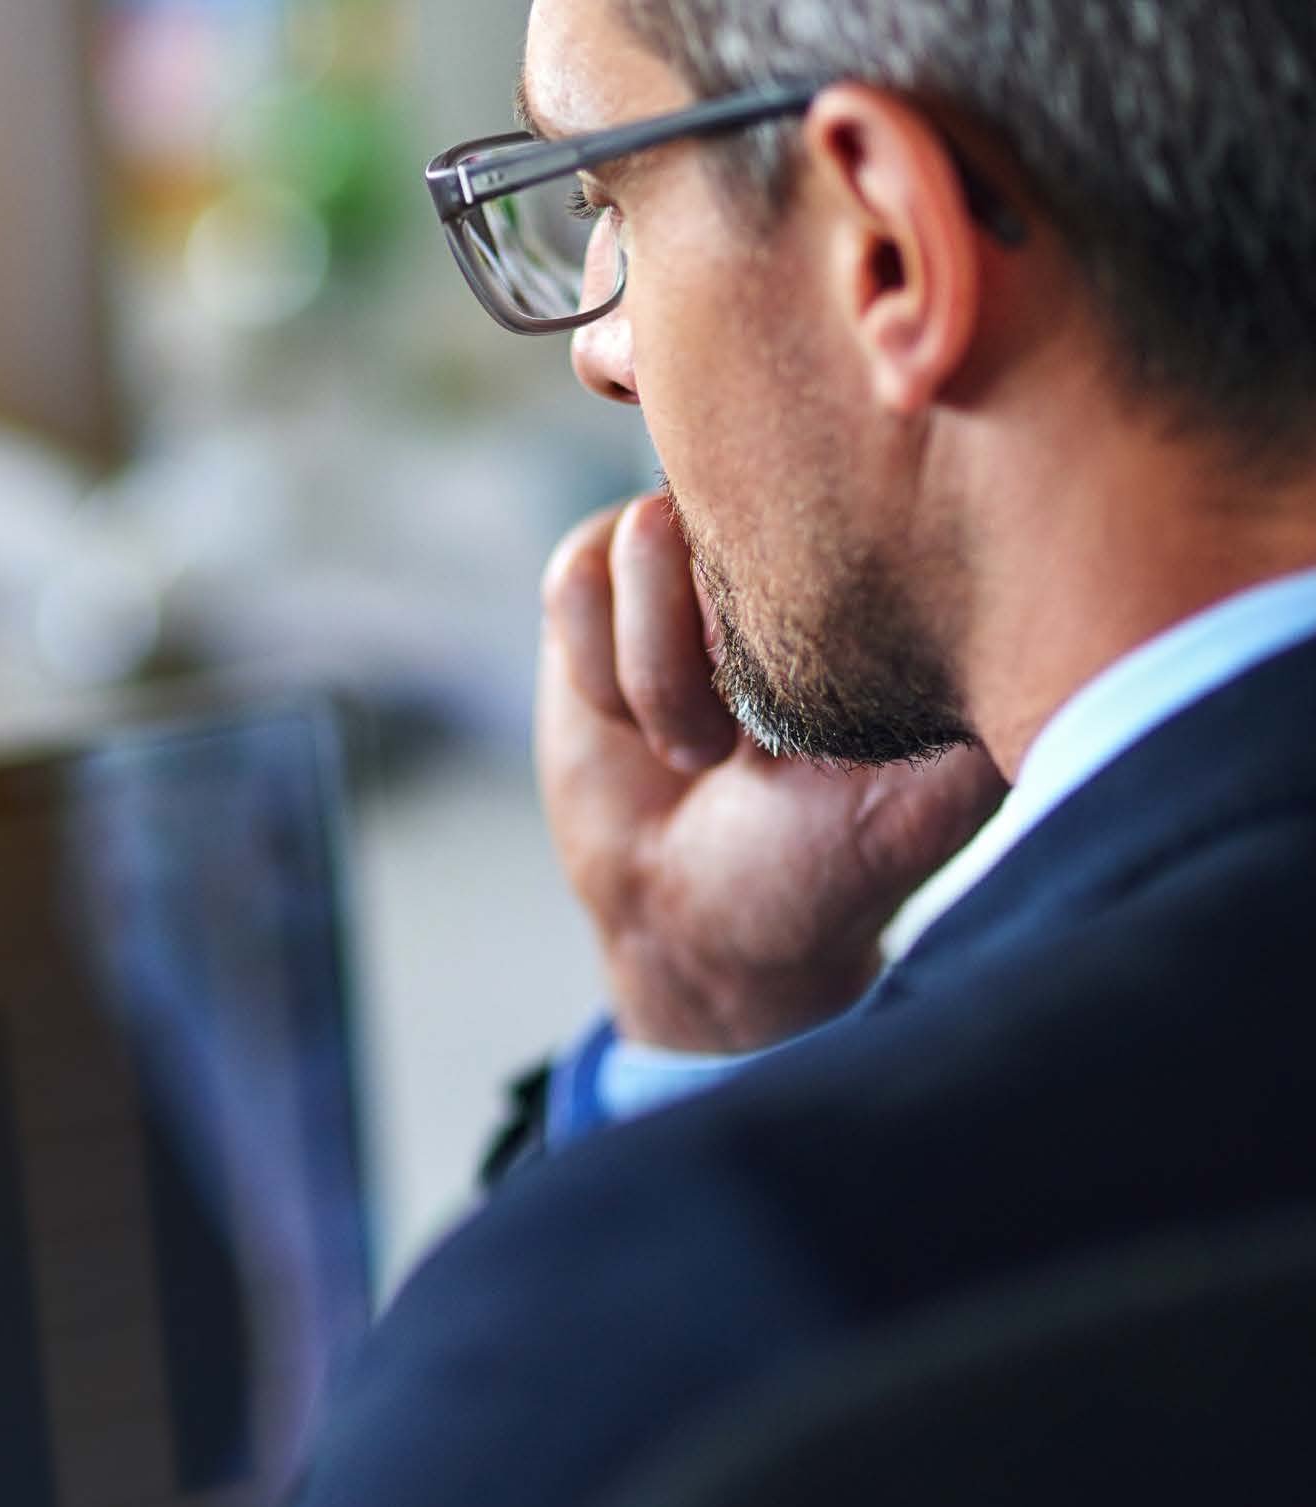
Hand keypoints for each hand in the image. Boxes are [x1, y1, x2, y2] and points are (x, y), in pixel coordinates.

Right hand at [537, 493, 1006, 1052]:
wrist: (694, 925)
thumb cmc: (831, 866)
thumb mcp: (939, 795)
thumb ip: (984, 701)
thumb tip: (1030, 586)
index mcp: (901, 566)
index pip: (853, 483)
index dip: (811, 583)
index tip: (811, 706)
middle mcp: (804, 529)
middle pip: (736, 490)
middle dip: (723, 637)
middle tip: (758, 740)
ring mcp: (699, 544)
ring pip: (642, 536)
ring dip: (656, 673)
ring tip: (705, 748)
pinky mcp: (601, 575)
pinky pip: (574, 578)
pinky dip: (596, 671)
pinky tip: (638, 727)